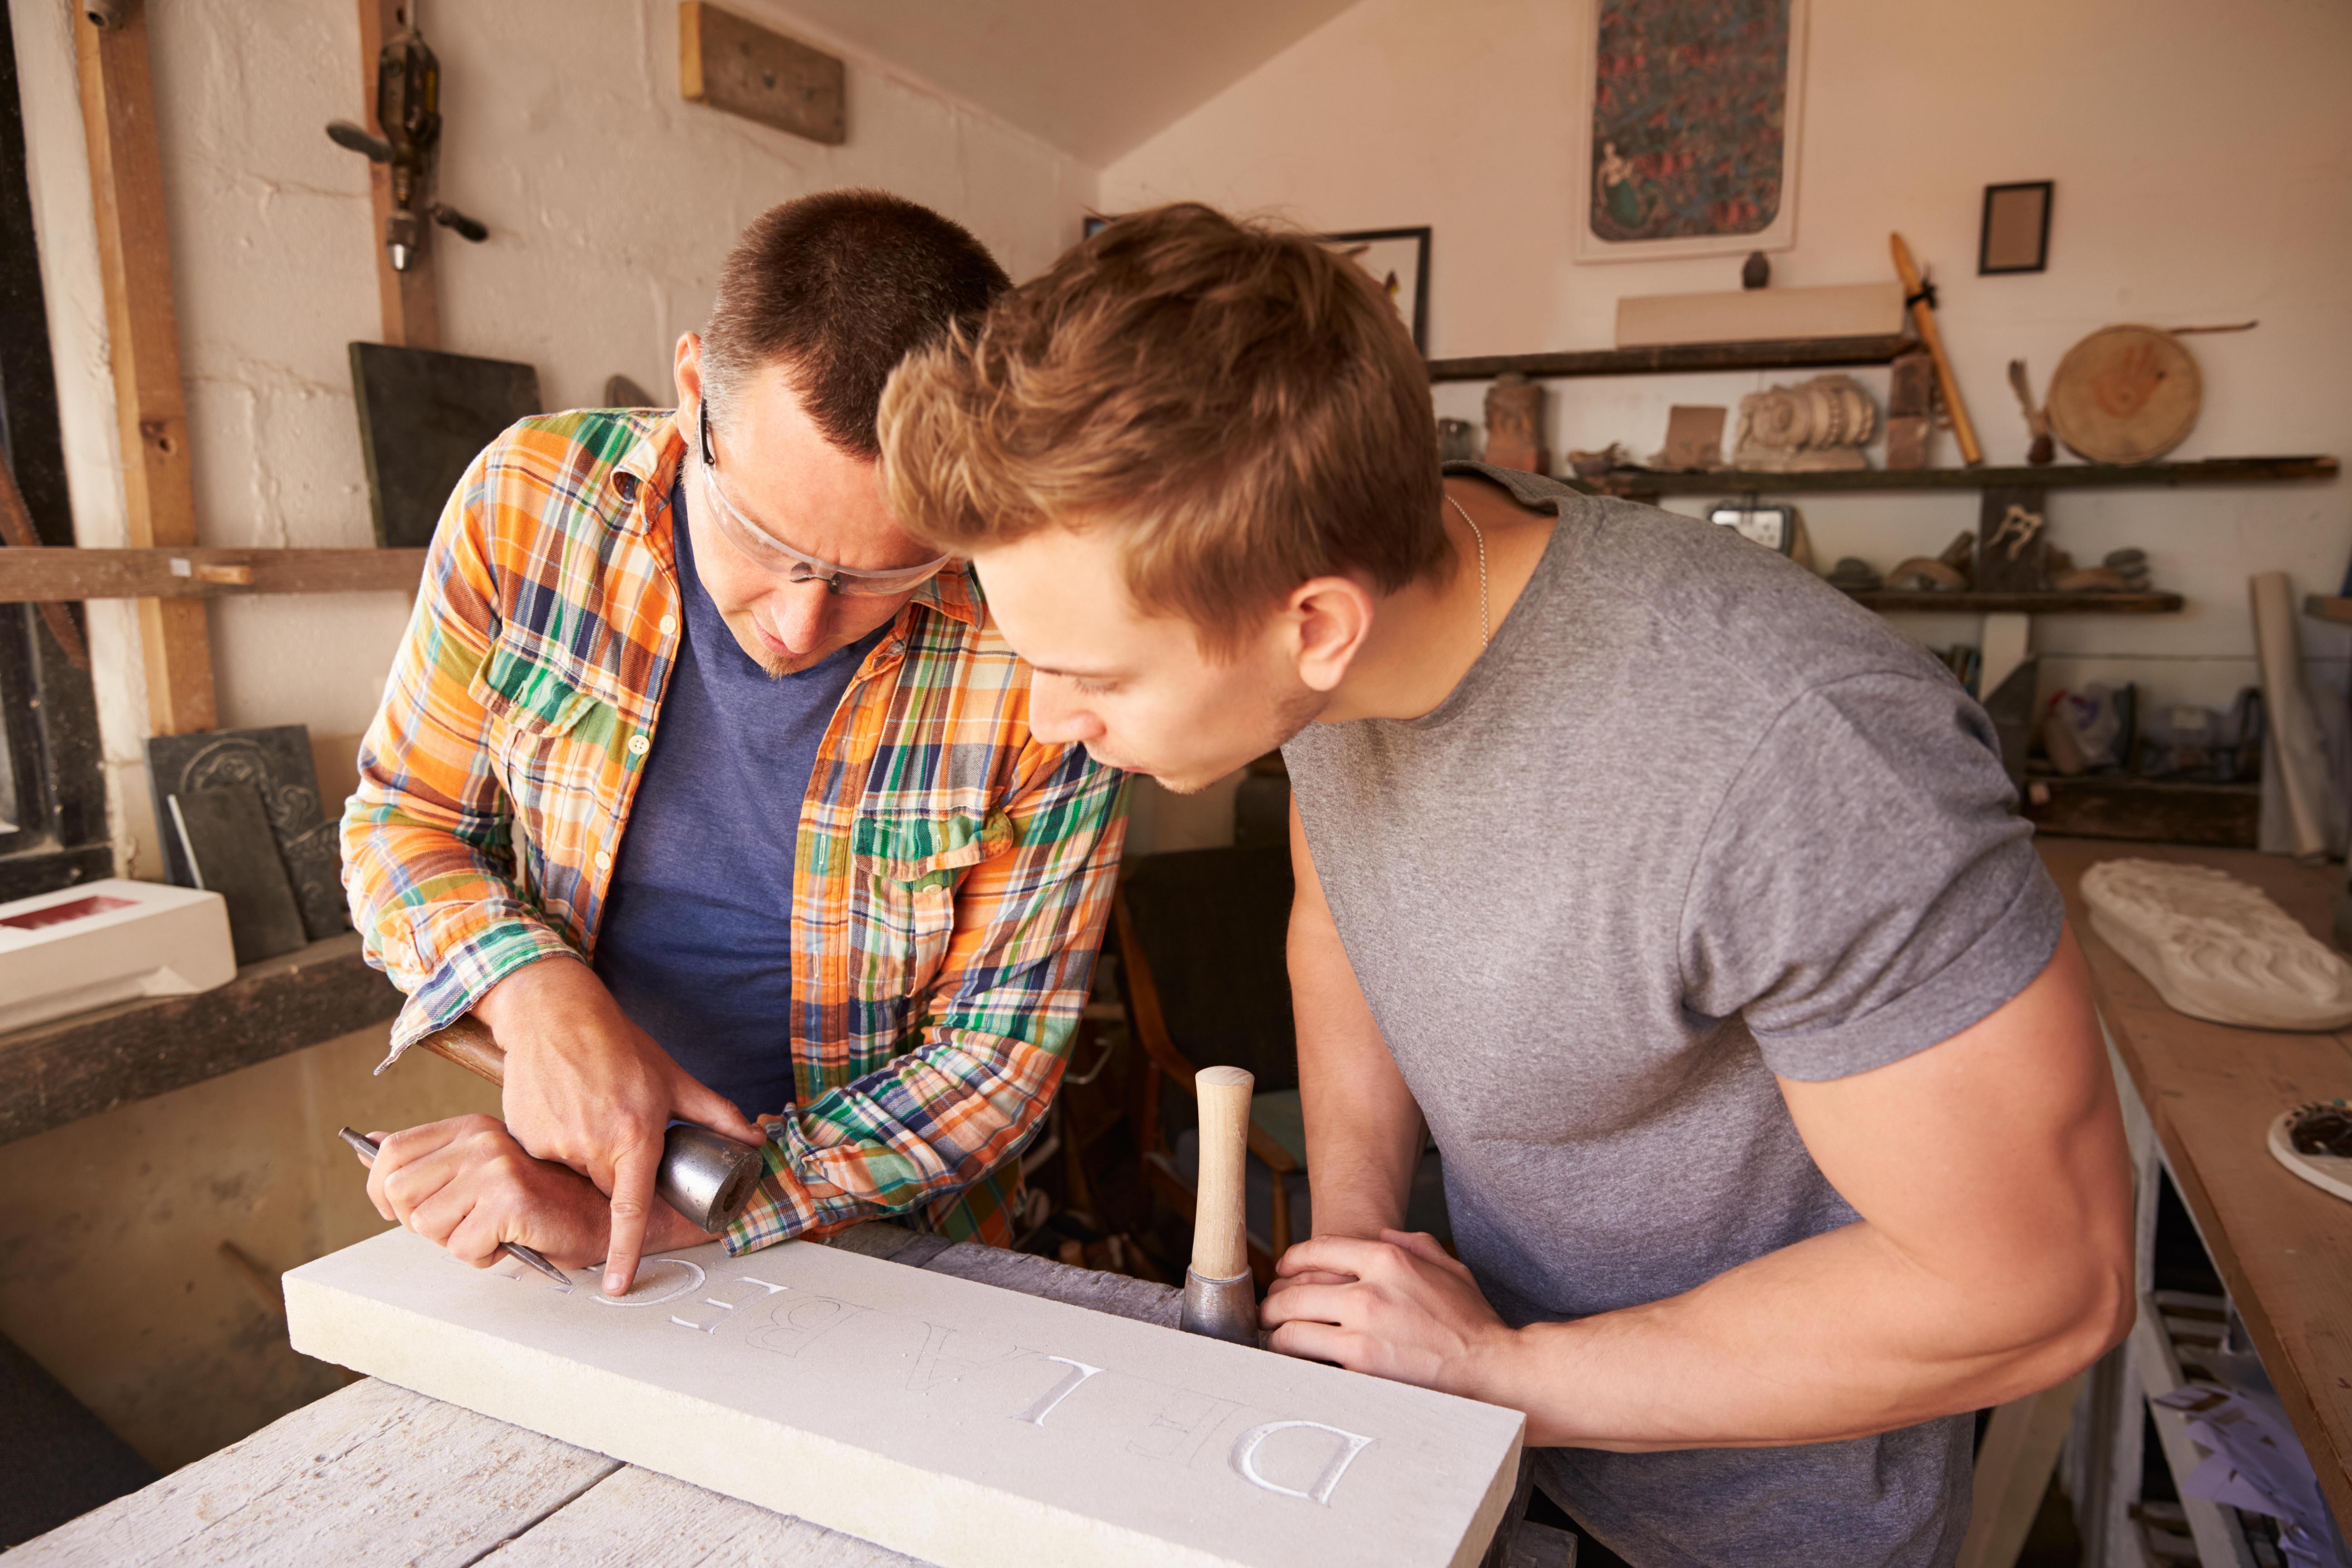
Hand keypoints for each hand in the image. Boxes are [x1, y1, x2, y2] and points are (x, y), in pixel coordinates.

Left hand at [360, 1115, 605, 1269]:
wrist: (599, 1216)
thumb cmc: (538, 1201)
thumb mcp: (477, 1170)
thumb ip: (427, 1158)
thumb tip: (370, 1143)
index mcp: (470, 1128)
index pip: (391, 1151)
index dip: (381, 1190)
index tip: (400, 1211)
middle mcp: (480, 1141)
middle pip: (399, 1191)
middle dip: (421, 1221)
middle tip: (462, 1223)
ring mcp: (495, 1169)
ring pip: (426, 1225)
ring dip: (454, 1242)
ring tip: (490, 1230)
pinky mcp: (509, 1201)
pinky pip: (461, 1248)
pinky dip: (481, 1256)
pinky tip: (508, 1240)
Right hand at [472, 957, 761, 1294]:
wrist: (554, 1013)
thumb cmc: (617, 1043)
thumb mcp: (674, 1078)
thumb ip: (716, 1114)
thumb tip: (755, 1139)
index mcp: (634, 1136)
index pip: (631, 1209)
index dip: (627, 1253)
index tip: (620, 1285)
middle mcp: (592, 1145)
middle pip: (607, 1187)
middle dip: (616, 1170)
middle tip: (617, 1127)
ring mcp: (553, 1142)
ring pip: (576, 1172)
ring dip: (586, 1152)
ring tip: (592, 1107)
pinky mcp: (524, 1136)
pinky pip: (549, 1156)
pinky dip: (560, 1140)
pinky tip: (567, 1105)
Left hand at [1261, 1230, 1517, 1399]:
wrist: (1493, 1370)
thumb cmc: (1472, 1323)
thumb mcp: (1447, 1267)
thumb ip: (1412, 1244)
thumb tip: (1383, 1233)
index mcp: (1387, 1259)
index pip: (1316, 1250)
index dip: (1291, 1261)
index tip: (1283, 1272)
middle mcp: (1368, 1290)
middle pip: (1293, 1291)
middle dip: (1274, 1303)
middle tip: (1270, 1313)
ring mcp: (1361, 1331)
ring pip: (1291, 1329)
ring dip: (1277, 1336)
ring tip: (1276, 1341)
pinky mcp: (1360, 1369)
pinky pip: (1310, 1361)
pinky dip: (1298, 1363)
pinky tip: (1299, 1364)